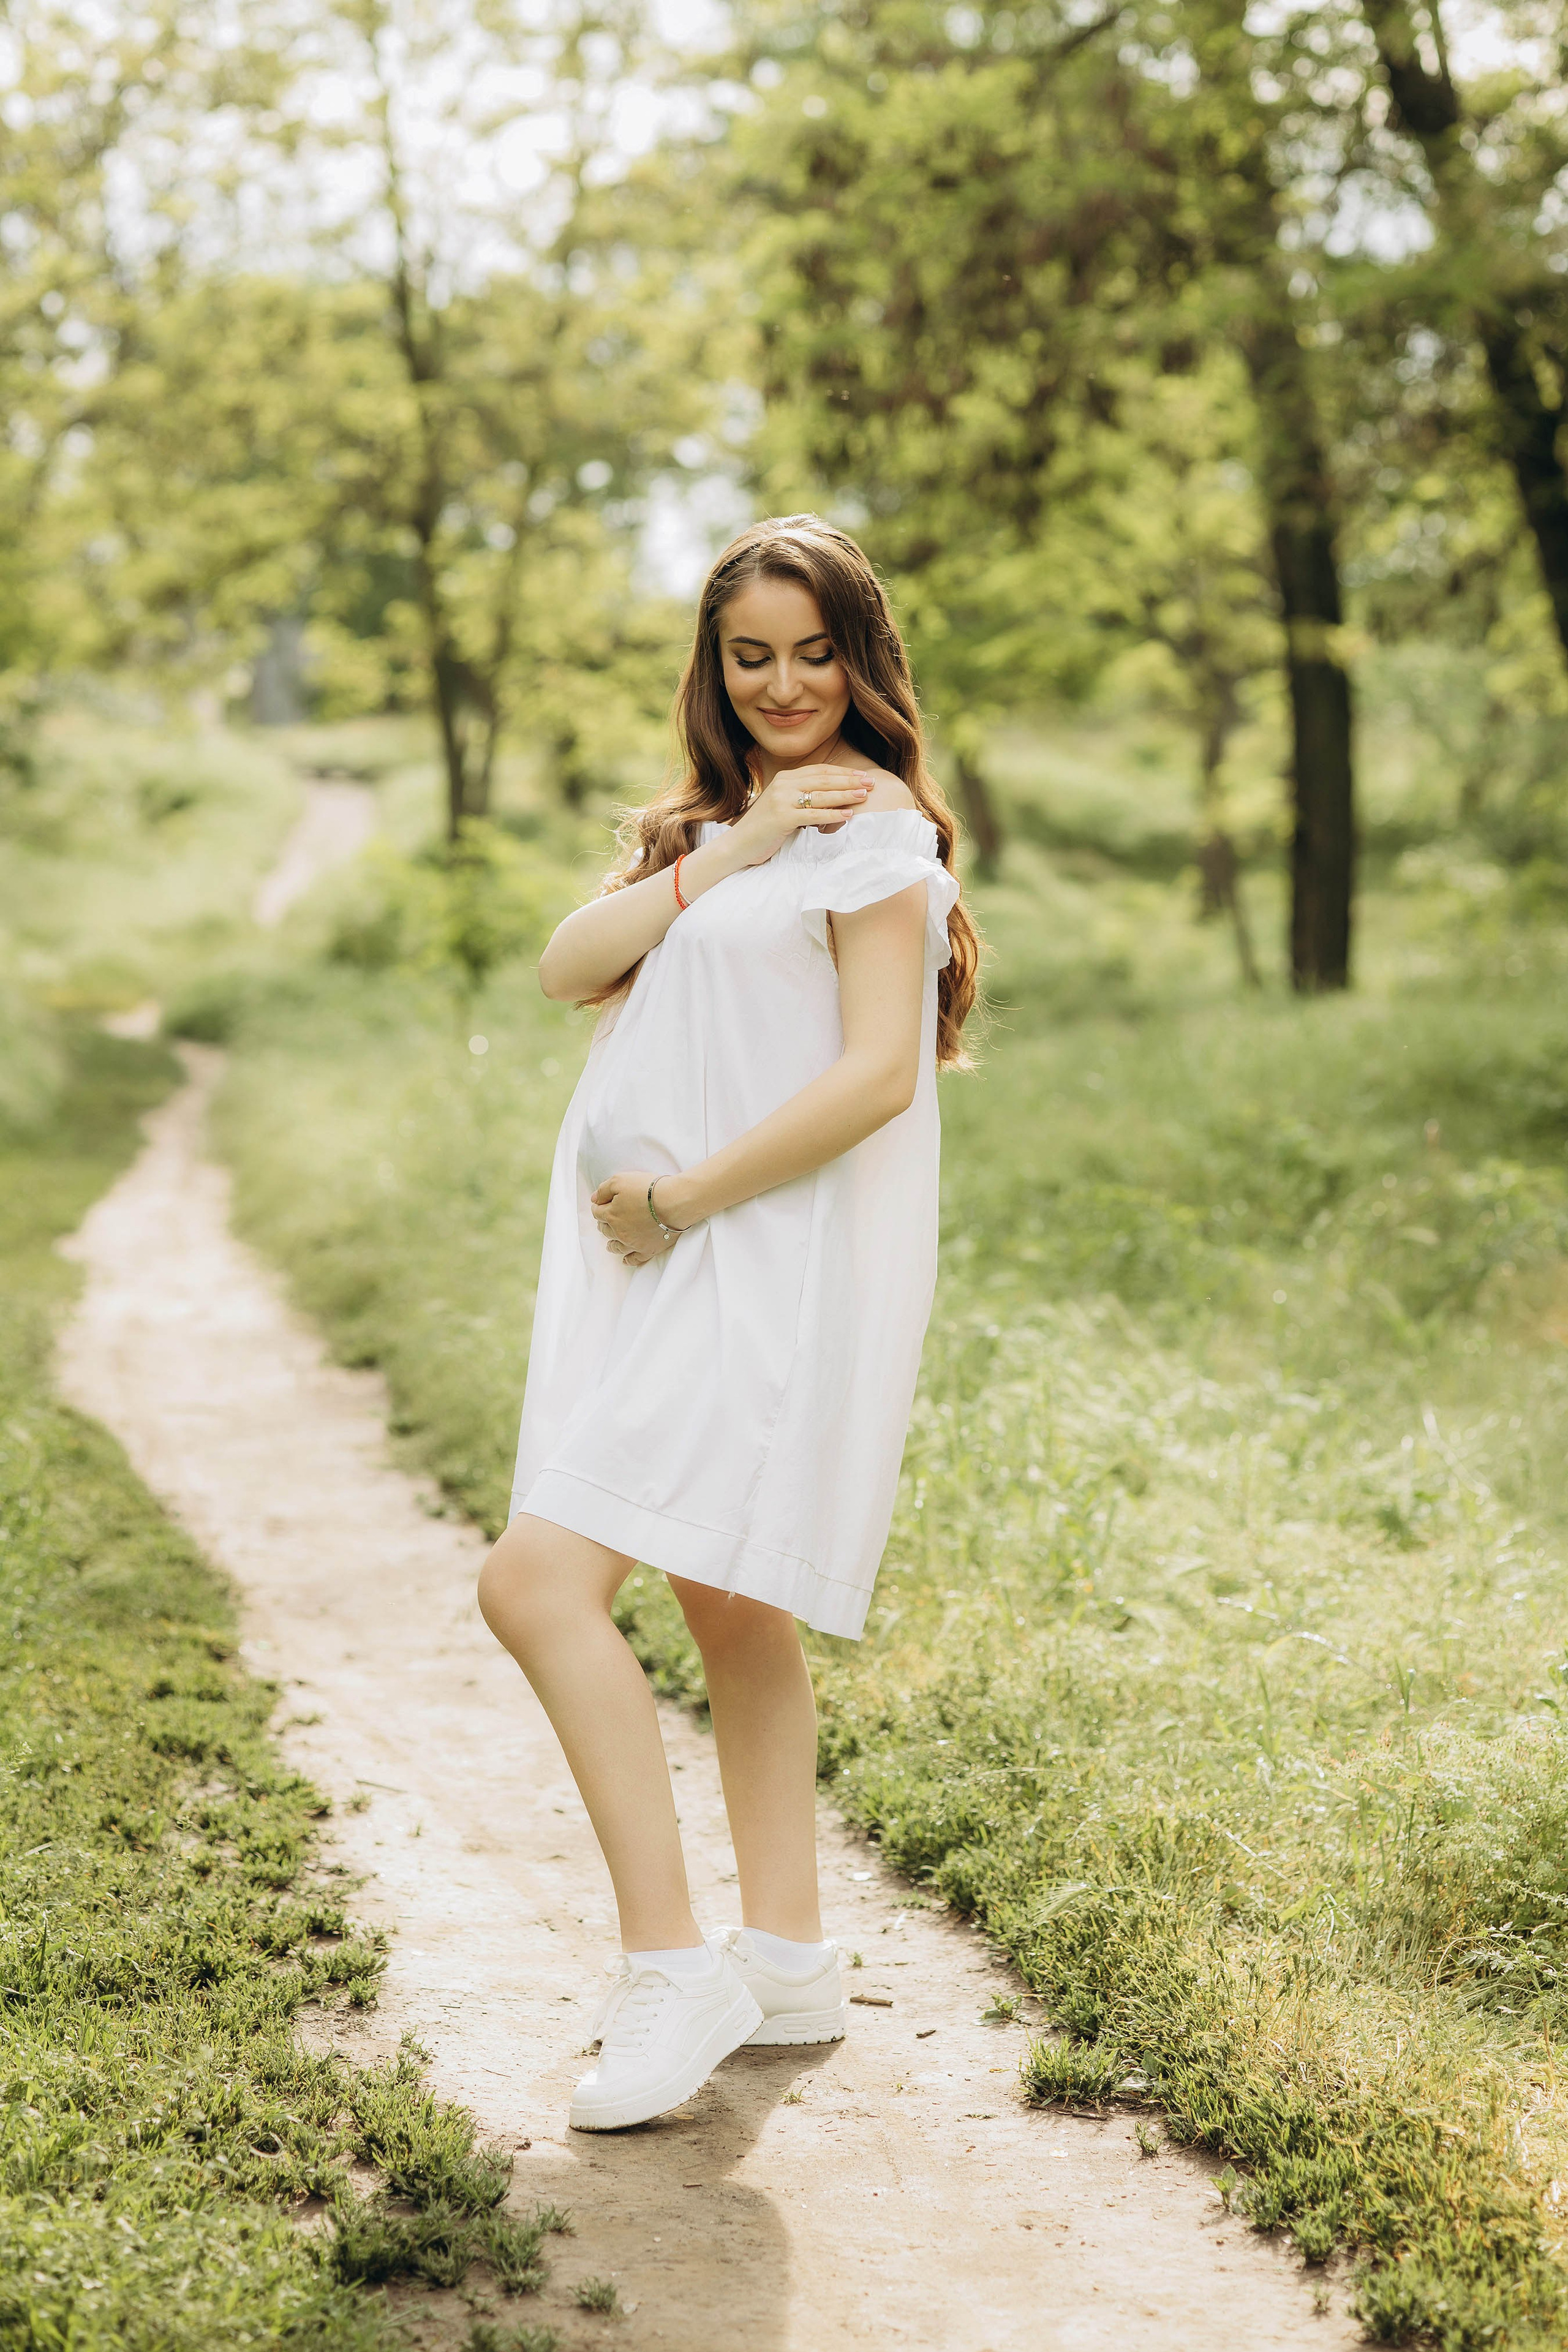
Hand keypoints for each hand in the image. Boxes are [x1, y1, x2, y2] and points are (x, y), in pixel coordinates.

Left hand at [590, 1170, 677, 1268]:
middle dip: (604, 1224)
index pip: (597, 1212)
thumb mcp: (620, 1180)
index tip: (601, 1205)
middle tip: (606, 1222)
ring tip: (610, 1244)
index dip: (598, 1207)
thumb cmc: (648, 1189)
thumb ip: (603, 1189)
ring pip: (617, 1246)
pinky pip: (635, 1259)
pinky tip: (625, 1260)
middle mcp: (619, 1231)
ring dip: (612, 1244)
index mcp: (611, 1214)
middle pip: (606, 1230)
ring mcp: (633, 1243)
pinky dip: (628, 1260)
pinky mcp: (648, 1249)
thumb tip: (594, 1199)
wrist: (674, 1202)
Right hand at [727, 763, 872, 869]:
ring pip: (821, 794)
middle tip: (871, 783)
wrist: (739, 845)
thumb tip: (834, 797)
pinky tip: (848, 815)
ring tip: (864, 796)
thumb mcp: (785, 806)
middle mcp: (784, 784)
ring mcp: (782, 799)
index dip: (843, 772)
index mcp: (785, 778)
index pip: (820, 771)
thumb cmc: (766, 829)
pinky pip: (813, 814)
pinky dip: (833, 814)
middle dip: (850, 780)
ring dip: (845, 794)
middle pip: (823, 779)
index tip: (863, 776)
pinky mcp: (782, 816)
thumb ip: (803, 797)